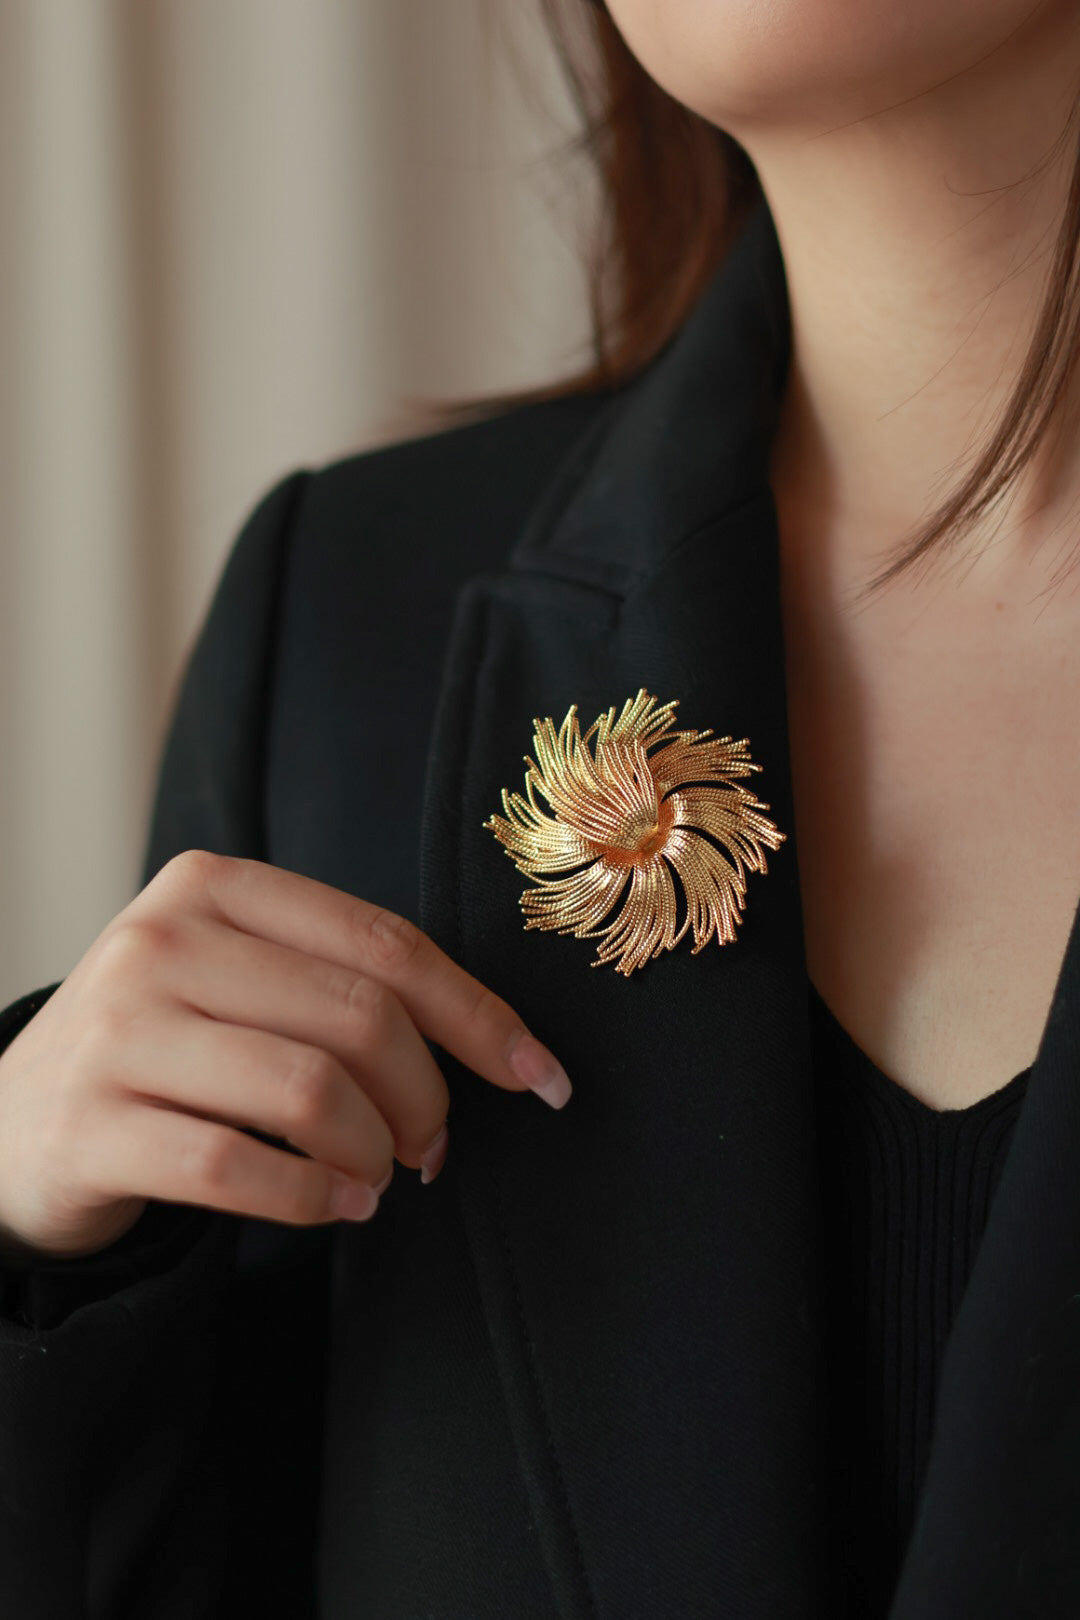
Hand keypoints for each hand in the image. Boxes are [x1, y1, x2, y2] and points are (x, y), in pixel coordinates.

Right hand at [0, 850, 571, 1261]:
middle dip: (426, 1098)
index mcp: (214, 885)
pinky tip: (337, 1206)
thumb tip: (499, 1049)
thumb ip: (341, 986)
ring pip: (308, 1090)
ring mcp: (117, 1029)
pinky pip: (237, 1168)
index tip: (542, 1078)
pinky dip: (314, 1199)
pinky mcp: (89, 1122)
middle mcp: (160, 939)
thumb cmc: (167, 1049)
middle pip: (359, 1017)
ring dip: (372, 1152)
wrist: (15, 1124)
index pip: (385, 944)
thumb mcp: (238, 981)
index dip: (479, 1015)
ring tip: (378, 1180)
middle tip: (432, 1150)